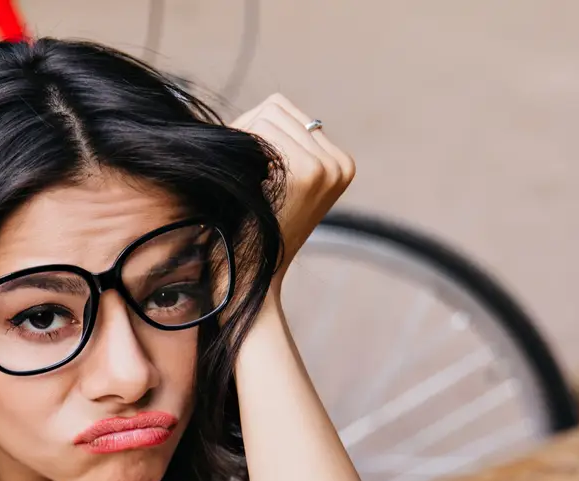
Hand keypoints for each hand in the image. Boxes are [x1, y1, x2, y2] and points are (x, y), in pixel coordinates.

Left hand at [233, 94, 355, 279]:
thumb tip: (268, 107)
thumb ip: (280, 143)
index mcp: (341, 163)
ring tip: (241, 179)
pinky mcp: (307, 173)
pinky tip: (242, 182)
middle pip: (278, 109)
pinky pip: (262, 130)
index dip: (254, 132)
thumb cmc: (250, 228)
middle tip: (238, 174)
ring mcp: (327, 167)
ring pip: (269, 116)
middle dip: (247, 134)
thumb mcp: (278, 182)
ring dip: (243, 142)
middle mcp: (341, 163)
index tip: (247, 170)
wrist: (249, 275)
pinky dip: (242, 149)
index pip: (287, 113)